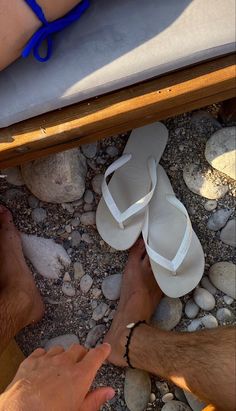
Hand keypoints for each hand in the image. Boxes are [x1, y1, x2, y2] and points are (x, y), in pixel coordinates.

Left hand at [0, 343, 114, 410]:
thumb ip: (95, 400)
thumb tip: (108, 392)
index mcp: (80, 375)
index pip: (96, 355)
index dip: (103, 350)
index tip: (105, 348)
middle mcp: (65, 363)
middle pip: (78, 349)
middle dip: (82, 354)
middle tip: (80, 365)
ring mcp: (47, 360)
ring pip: (60, 349)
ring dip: (63, 356)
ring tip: (60, 369)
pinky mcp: (31, 361)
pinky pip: (42, 352)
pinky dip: (45, 357)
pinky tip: (44, 367)